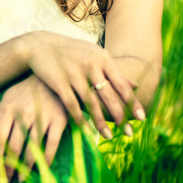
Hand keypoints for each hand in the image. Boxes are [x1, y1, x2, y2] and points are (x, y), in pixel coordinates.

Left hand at [0, 75, 67, 182]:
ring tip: (22, 179)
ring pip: (32, 147)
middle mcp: (23, 113)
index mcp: (8, 108)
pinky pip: (52, 143)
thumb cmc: (26, 91)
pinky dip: (46, 158)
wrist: (52, 74)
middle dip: (9, 167)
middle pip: (14, 146)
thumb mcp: (7, 101)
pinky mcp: (59, 119)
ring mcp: (42, 116)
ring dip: (26, 167)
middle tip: (7, 181)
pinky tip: (42, 169)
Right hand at [23, 31, 144, 139]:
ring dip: (101, 122)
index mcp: (102, 57)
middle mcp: (90, 64)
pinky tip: (87, 131)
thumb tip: (136, 85)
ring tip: (109, 137)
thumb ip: (114, 70)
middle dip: (120, 116)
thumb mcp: (94, 55)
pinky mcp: (59, 82)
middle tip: (129, 133)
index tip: (143, 118)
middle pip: (109, 95)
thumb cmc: (71, 52)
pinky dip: (80, 119)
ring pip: (91, 103)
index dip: (132, 102)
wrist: (39, 45)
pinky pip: (72, 105)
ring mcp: (74, 73)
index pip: (121, 84)